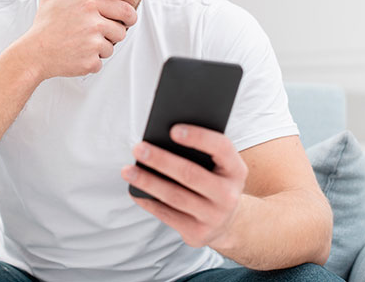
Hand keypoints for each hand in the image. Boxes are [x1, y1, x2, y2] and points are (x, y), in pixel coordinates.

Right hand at [23, 0, 137, 78]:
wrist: (33, 53)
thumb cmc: (44, 24)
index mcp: (90, 5)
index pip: (126, 11)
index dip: (127, 17)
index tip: (123, 21)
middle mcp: (94, 23)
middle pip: (121, 31)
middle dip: (112, 34)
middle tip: (95, 34)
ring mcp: (93, 44)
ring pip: (111, 48)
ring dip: (100, 49)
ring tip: (80, 44)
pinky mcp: (90, 62)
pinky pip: (100, 62)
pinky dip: (90, 62)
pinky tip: (75, 55)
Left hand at [121, 124, 247, 248]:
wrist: (228, 221)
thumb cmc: (215, 181)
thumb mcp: (219, 166)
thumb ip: (201, 151)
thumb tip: (162, 138)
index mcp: (236, 170)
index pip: (221, 148)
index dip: (198, 137)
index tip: (172, 129)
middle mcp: (229, 195)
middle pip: (190, 174)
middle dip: (161, 160)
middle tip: (138, 148)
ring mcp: (214, 217)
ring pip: (174, 196)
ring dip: (148, 182)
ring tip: (128, 170)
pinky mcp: (198, 234)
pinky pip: (167, 215)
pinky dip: (148, 201)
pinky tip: (134, 190)